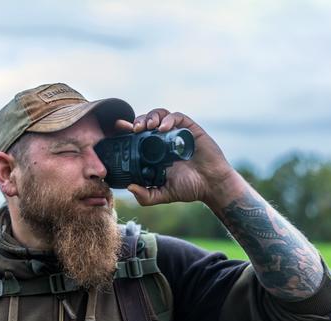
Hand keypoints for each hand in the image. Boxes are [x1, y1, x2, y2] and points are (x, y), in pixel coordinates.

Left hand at [115, 109, 236, 205]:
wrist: (212, 185)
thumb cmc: (189, 188)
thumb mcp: (163, 194)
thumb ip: (146, 196)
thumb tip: (129, 188)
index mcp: (154, 152)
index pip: (137, 137)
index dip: (126, 130)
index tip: (118, 128)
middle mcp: (164, 140)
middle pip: (146, 122)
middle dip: (138, 121)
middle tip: (134, 129)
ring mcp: (177, 133)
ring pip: (160, 115)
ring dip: (151, 117)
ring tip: (148, 126)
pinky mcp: (189, 128)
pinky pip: (177, 117)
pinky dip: (168, 119)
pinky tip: (163, 128)